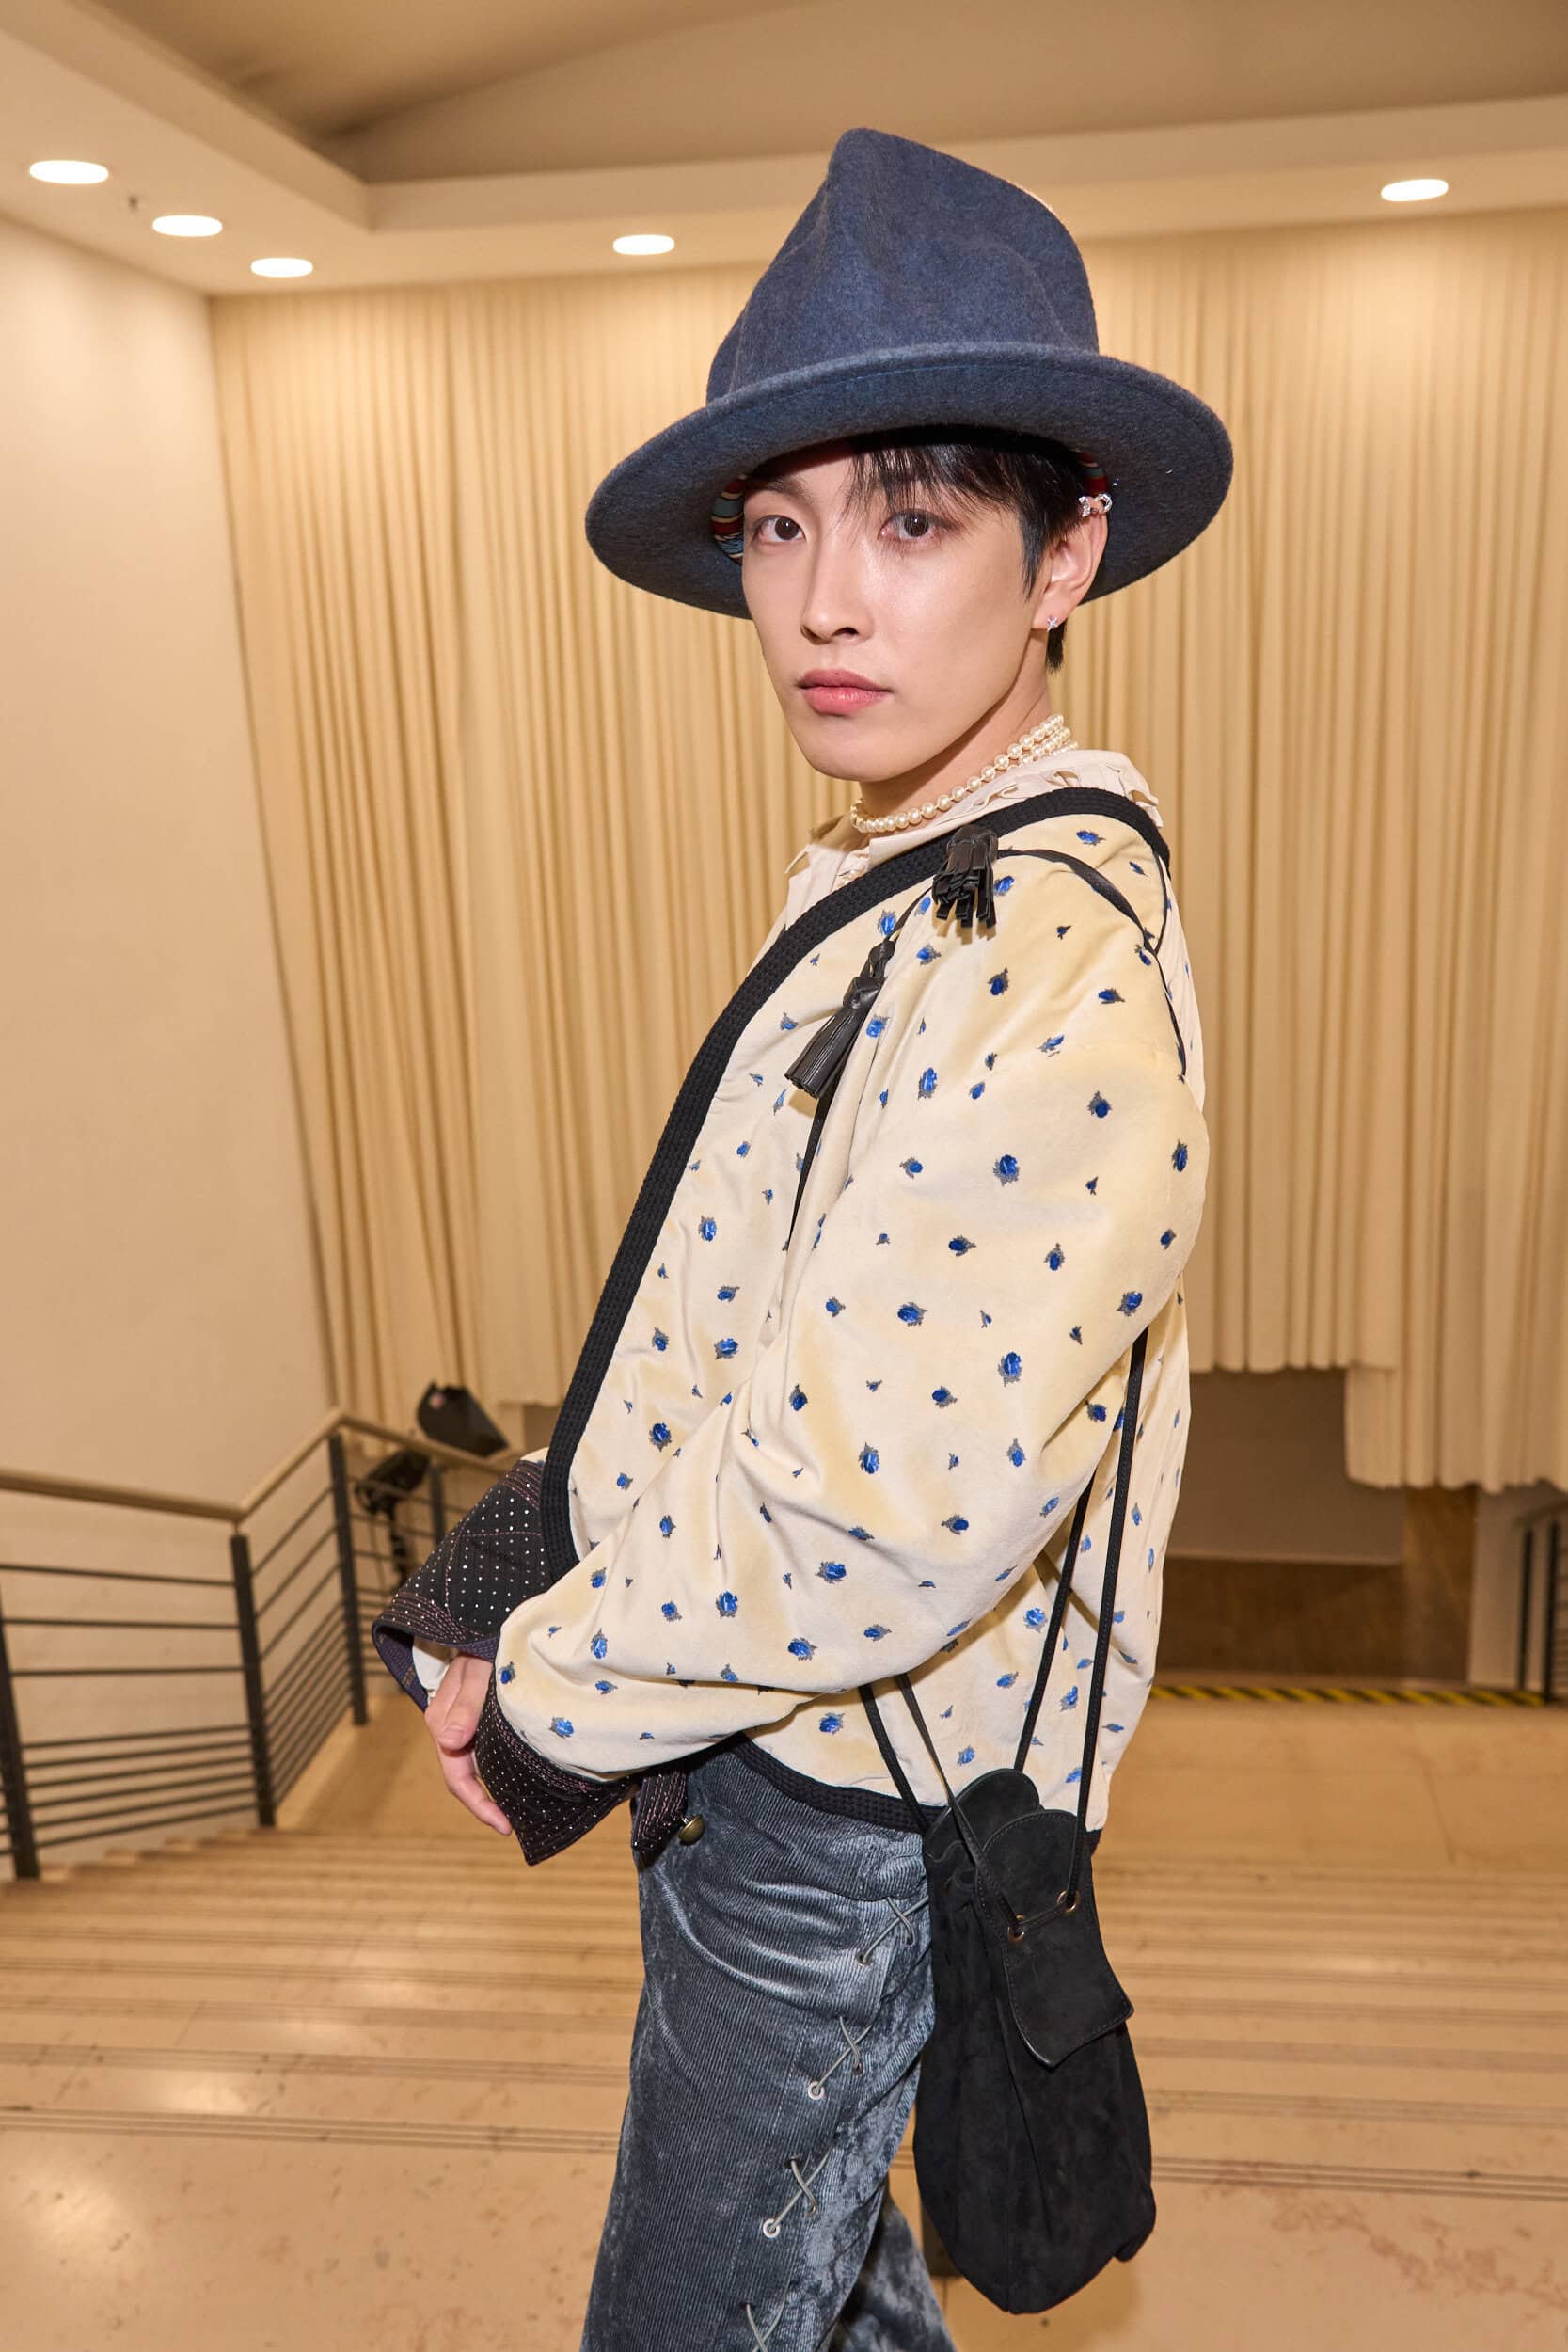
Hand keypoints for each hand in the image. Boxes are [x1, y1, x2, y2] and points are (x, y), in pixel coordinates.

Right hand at [425, 1651, 511, 1834]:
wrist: (486, 1619)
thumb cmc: (481, 1642)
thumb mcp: (477, 1670)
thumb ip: (466, 1704)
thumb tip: (450, 1742)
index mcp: (443, 1722)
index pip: (458, 1778)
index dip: (480, 1805)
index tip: (505, 1826)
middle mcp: (449, 1727)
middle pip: (466, 1777)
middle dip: (488, 1803)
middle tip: (519, 1824)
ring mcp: (462, 1723)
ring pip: (475, 1765)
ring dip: (494, 1786)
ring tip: (524, 1806)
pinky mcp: (477, 1716)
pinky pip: (484, 1749)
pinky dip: (499, 1765)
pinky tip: (520, 1773)